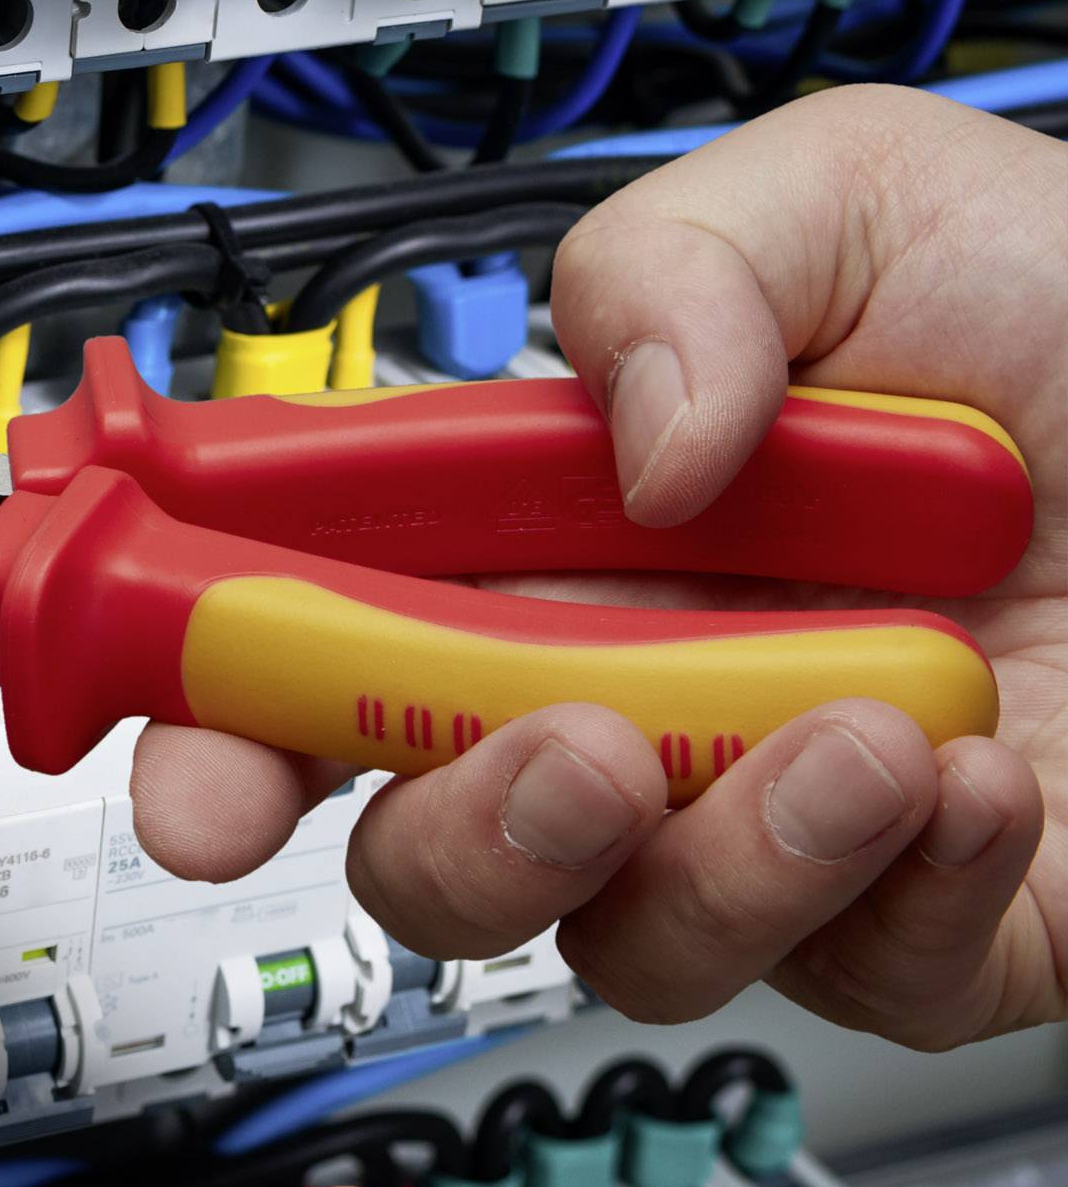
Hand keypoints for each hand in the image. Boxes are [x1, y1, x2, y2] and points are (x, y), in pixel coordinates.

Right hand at [133, 85, 1060, 1048]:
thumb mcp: (865, 198)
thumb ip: (675, 264)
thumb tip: (613, 440)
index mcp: (558, 537)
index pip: (324, 646)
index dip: (224, 718)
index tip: (200, 769)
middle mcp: (634, 694)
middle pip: (421, 850)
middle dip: (455, 833)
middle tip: (567, 746)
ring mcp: (765, 826)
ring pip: (613, 946)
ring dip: (714, 857)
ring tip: (866, 730)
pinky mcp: (920, 932)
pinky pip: (850, 987)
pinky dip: (908, 890)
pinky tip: (987, 776)